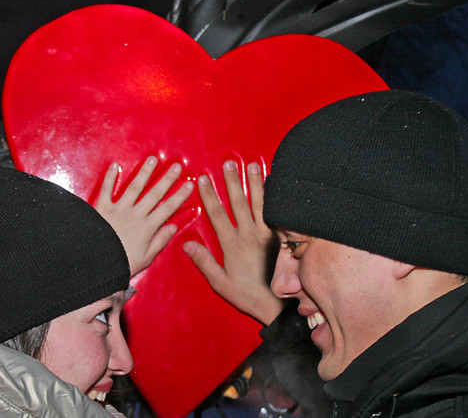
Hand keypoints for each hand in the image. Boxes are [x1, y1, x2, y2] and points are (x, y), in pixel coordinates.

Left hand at [95, 156, 194, 276]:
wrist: (97, 264)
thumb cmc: (122, 263)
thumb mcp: (146, 257)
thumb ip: (160, 240)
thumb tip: (173, 227)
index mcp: (147, 227)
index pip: (168, 208)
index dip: (180, 195)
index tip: (189, 184)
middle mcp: (135, 215)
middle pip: (155, 193)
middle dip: (167, 179)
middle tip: (177, 166)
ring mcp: (119, 209)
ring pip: (134, 187)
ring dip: (145, 172)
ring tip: (153, 159)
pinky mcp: (102, 208)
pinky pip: (106, 190)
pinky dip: (110, 177)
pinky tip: (115, 165)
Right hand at [183, 161, 282, 324]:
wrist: (278, 305)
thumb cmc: (247, 295)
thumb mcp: (220, 283)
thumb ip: (204, 262)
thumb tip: (186, 244)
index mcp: (233, 245)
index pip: (218, 215)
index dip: (209, 195)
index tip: (202, 178)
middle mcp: (250, 235)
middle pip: (239, 202)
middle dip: (232, 181)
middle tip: (228, 163)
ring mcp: (268, 234)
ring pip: (260, 203)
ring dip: (256, 183)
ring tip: (253, 165)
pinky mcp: (281, 237)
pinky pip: (276, 213)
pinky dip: (274, 198)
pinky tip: (274, 186)